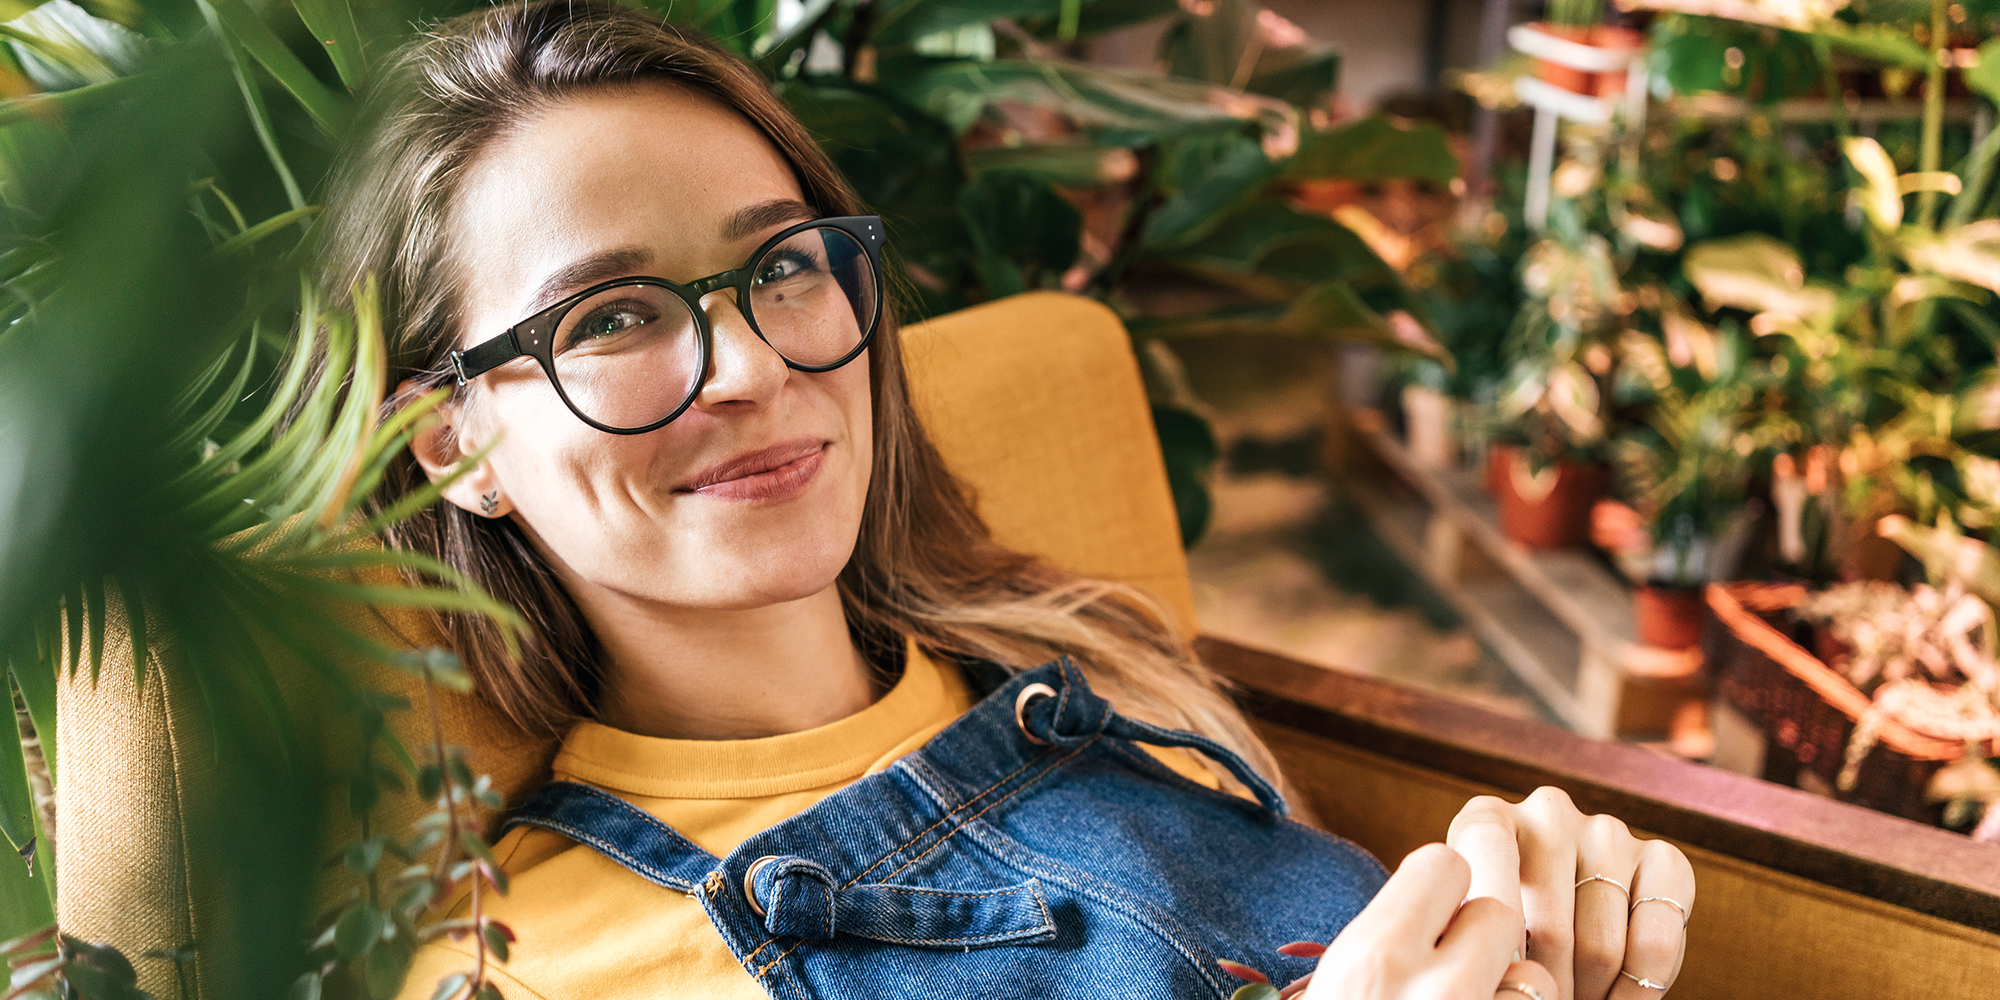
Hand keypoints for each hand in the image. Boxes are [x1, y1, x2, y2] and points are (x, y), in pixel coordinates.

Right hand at [1294, 843, 1560, 999]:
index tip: (1433, 909)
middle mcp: (1433, 990)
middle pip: (1497, 911)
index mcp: (1374, 956)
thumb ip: (1387, 932)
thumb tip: (1445, 881)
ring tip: (1475, 997)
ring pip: (1533, 974)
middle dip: (1483, 933)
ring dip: (1510, 987)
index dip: (1442, 885)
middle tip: (1458, 961)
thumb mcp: (1341, 979)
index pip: (1442, 864)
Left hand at [1447, 788, 1695, 999]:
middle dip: (1545, 985)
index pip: (1486, 851)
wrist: (1563, 916)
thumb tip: (1493, 961)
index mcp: (1488, 817)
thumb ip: (1474, 924)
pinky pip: (1656, 942)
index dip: (1492, 924)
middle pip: (1549, 928)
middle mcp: (1550, 813)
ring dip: (1589, 992)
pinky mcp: (1665, 860)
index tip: (1504, 972)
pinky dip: (1639, 986)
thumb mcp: (1473, 916)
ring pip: (1601, 946)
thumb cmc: (1504, 925)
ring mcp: (1609, 833)